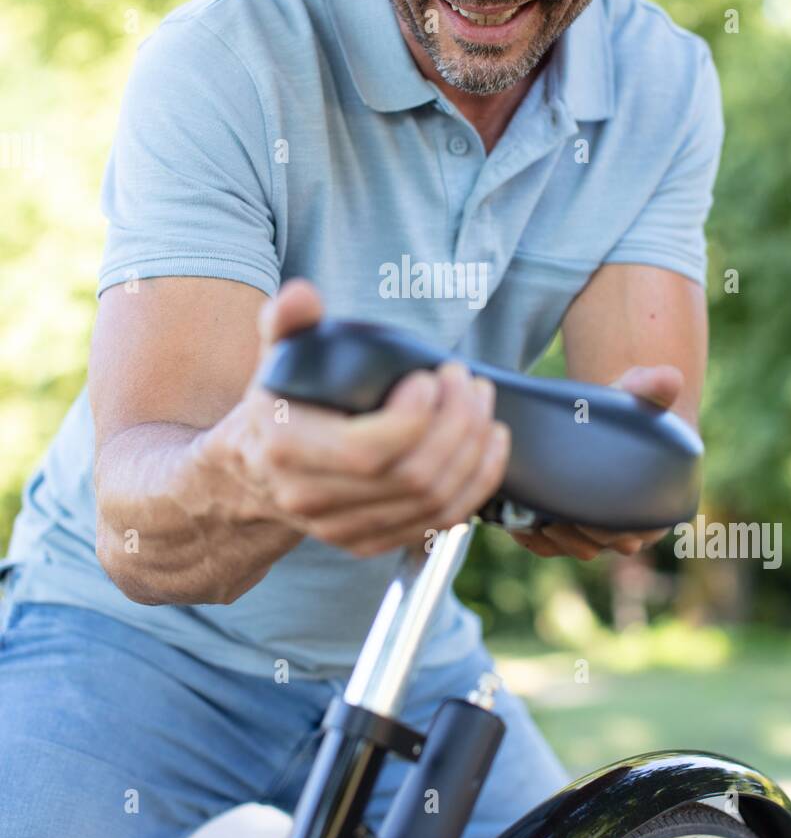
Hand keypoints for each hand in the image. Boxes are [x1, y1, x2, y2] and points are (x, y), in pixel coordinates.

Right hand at [199, 278, 511, 557]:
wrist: (254, 471)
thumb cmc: (279, 402)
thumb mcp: (277, 356)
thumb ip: (289, 321)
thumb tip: (302, 294)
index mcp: (287, 448)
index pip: (366, 451)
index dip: (414, 419)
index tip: (432, 378)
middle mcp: (312, 498)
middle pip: (411, 477)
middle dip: (457, 425)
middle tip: (468, 382)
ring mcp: (343, 529)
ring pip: (433, 501)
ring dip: (473, 450)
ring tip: (481, 404)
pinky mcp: (370, 542)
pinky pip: (440, 521)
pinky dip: (477, 482)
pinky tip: (489, 443)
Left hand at [508, 364, 684, 560]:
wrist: (612, 415)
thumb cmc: (632, 408)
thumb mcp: (641, 393)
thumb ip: (654, 386)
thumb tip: (668, 377)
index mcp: (655, 506)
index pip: (636, 532)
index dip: (614, 531)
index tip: (591, 515)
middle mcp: (627, 525)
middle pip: (601, 544)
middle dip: (577, 536)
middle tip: (554, 519)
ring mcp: (596, 530)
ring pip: (574, 548)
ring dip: (552, 540)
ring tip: (533, 521)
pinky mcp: (569, 527)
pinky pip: (551, 544)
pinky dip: (533, 539)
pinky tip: (516, 524)